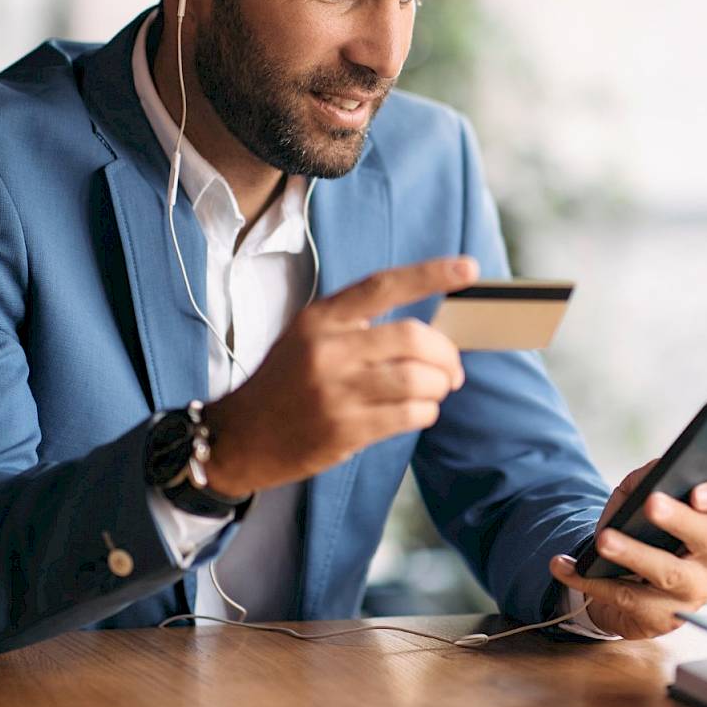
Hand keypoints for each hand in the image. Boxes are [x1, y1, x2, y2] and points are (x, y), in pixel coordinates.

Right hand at [199, 256, 478, 497]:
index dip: (430, 274)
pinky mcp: (344, 430)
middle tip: (452, 369)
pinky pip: (409, 415)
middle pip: (413, 338)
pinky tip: (418, 411)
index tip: (467, 269)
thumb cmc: (285, 383)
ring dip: (439, 386)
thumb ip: (357, 327)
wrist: (239, 436)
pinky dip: (426, 412)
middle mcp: (327, 350)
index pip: (383, 286)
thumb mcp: (308, 337)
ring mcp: (335, 392)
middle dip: (445, 354)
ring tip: (435, 391)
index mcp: (320, 318)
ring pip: (418, 380)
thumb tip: (427, 333)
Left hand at [549, 459, 706, 638]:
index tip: (697, 490)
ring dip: (634, 554)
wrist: (622, 582)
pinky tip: (564, 566)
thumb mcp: (638, 497)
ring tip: (603, 540)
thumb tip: (653, 474)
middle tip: (651, 503)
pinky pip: (628, 599)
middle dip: (678, 519)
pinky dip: (591, 581)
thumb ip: (646, 479)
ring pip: (669, 574)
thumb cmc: (639, 529)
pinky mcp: (663, 619)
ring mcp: (693, 592)